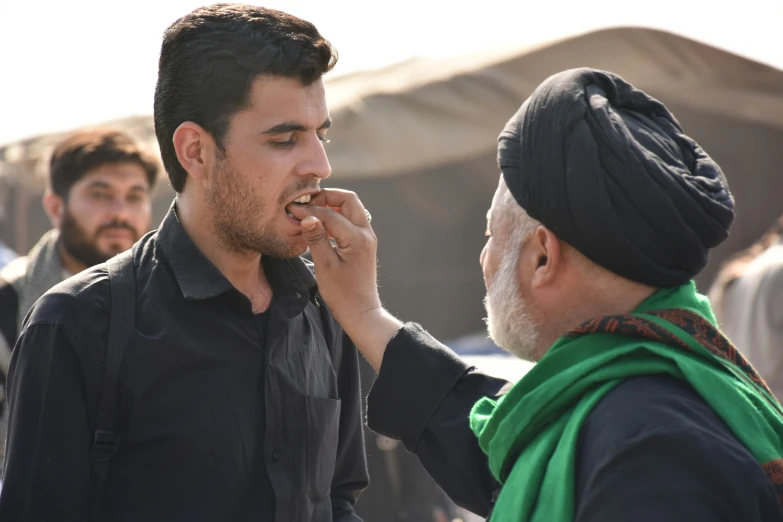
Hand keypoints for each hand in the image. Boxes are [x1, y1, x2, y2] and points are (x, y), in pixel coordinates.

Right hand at [288, 189, 401, 370]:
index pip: (330, 214)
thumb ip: (316, 239)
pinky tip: (320, 225)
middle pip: (349, 200)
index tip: (291, 209)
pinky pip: (351, 220)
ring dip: (332, 206)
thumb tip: (307, 217)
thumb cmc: (342, 294)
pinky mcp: (363, 243)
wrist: (361, 312)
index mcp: (357, 238)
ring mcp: (367, 238)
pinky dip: (336, 217)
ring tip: (311, 213)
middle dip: (327, 197)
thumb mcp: (325, 266)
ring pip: (351, 209)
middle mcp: (366, 233)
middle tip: (306, 204)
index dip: (309, 210)